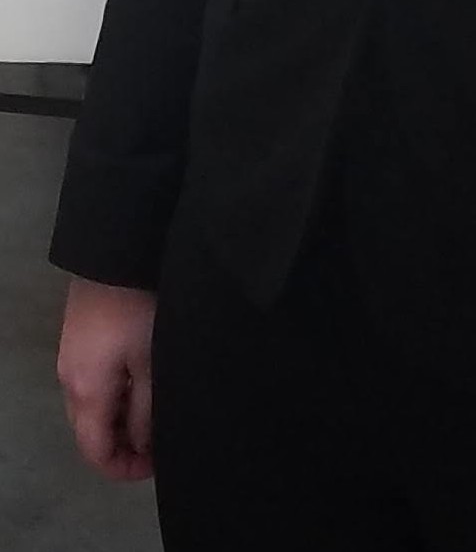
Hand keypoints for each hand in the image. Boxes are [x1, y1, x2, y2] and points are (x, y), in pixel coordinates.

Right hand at [57, 277, 156, 480]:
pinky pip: (92, 381)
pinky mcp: (78, 336)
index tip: (155, 466)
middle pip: (90, 430)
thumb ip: (147, 411)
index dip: (124, 469)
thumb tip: (143, 445)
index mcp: (86, 392)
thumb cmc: (138, 310)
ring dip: (119, 418)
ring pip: (91, 406)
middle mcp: (69, 379)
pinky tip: (140, 383)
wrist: (115, 252)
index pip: (96, 451)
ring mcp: (70, 356)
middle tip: (159, 442)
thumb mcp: (151, 363)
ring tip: (155, 414)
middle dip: (122, 445)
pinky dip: (113, 394)